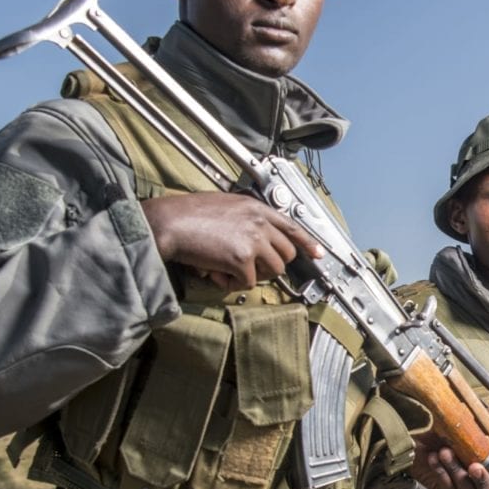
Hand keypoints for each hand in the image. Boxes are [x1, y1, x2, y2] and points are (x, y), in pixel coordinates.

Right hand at [141, 192, 320, 289]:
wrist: (170, 223)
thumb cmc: (188, 215)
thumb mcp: (224, 206)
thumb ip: (245, 219)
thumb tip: (253, 238)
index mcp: (256, 208)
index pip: (292, 226)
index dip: (307, 243)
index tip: (318, 254)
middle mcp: (260, 222)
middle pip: (286, 254)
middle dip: (271, 265)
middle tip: (250, 267)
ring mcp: (253, 240)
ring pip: (272, 271)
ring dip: (253, 275)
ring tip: (230, 269)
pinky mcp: (242, 259)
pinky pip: (248, 282)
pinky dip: (233, 283)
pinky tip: (217, 272)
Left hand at [408, 408, 488, 488]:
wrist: (416, 430)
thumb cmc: (446, 427)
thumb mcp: (472, 418)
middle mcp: (478, 480)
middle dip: (484, 481)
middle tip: (475, 467)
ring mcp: (461, 486)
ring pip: (465, 486)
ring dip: (455, 468)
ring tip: (445, 451)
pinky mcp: (443, 487)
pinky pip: (446, 484)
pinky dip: (440, 470)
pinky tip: (434, 457)